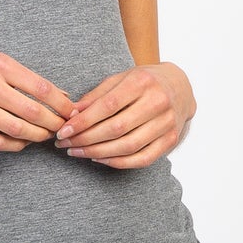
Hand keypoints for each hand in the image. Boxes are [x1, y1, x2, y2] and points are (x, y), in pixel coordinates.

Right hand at [0, 48, 72, 151]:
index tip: (72, 112)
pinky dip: (15, 145)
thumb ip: (20, 75)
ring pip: (17, 129)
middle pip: (32, 112)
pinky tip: (22, 142)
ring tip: (44, 136)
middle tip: (62, 128)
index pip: (41, 87)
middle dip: (53, 123)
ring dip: (37, 136)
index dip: (62, 104)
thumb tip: (57, 93)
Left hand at [55, 62, 195, 167]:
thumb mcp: (120, 79)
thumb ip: (96, 96)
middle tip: (65, 144)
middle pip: (116, 128)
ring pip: (128, 146)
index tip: (63, 131)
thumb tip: (70, 114)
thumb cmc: (144, 82)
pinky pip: (142, 159)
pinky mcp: (170, 140)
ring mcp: (167, 123)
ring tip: (77, 152)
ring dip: (97, 153)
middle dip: (86, 139)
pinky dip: (117, 162)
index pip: (108, 106)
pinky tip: (98, 159)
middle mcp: (158, 102)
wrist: (180, 87)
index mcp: (143, 82)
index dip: (83, 121)